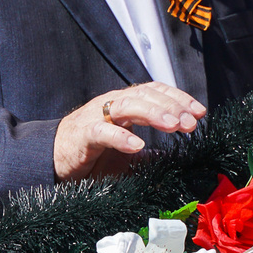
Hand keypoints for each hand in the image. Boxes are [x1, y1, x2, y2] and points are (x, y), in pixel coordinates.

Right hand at [53, 82, 203, 181]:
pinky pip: (102, 132)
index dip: (178, 97)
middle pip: (145, 95)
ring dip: (153, 114)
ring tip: (173, 126)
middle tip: (191, 123)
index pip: (154, 91)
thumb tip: (177, 158)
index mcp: (124, 105)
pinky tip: (137, 146)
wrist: (53, 161)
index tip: (200, 111)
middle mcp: (111, 105)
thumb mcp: (128, 154)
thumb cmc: (91, 156)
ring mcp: (96, 118)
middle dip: (172, 107)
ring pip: (127, 106)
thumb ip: (151, 154)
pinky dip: (120, 138)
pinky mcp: (83, 136)